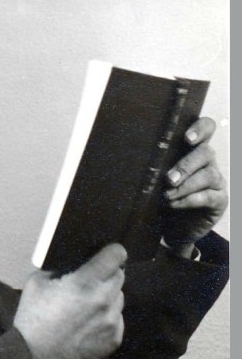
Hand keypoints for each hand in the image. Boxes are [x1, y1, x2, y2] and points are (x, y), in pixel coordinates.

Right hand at [14, 243, 125, 358]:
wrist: (35, 358)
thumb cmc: (32, 318)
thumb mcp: (37, 282)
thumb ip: (60, 268)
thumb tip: (74, 263)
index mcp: (86, 281)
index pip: (117, 255)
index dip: (112, 252)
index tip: (106, 255)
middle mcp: (104, 299)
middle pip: (120, 275)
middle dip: (107, 275)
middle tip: (90, 284)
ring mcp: (112, 320)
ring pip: (119, 298)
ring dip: (108, 298)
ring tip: (88, 308)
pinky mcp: (115, 338)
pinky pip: (117, 320)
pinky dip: (107, 319)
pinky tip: (89, 326)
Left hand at [163, 117, 227, 256]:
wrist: (174, 229)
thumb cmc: (163, 199)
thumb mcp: (157, 180)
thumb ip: (156, 167)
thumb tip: (139, 159)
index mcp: (193, 150)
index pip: (206, 128)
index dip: (200, 129)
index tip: (187, 139)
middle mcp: (207, 162)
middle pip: (206, 152)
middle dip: (186, 165)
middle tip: (169, 179)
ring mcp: (216, 181)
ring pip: (209, 174)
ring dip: (186, 185)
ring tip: (168, 195)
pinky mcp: (219, 200)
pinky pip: (209, 196)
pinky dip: (190, 200)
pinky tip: (175, 204)